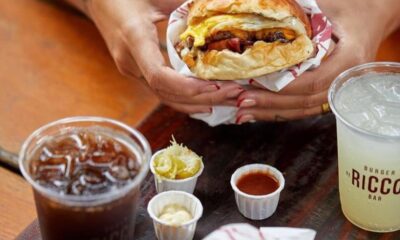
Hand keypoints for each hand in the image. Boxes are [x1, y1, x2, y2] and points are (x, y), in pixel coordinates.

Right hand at [84, 0, 242, 113]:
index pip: (159, 77)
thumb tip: (222, 7)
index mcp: (134, 38)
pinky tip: (205, 101)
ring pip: (164, 97)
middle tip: (235, 95)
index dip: (188, 87)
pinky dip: (184, 99)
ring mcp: (130, 69)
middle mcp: (130, 61)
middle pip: (167, 93)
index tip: (216, 86)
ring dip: (196, 102)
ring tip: (227, 100)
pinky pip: (161, 91)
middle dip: (202, 98)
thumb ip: (188, 4)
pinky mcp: (135, 71)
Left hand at [235, 0, 399, 123]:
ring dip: (270, 112)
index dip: (283, 87)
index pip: (313, 82)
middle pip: (304, 102)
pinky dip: (280, 110)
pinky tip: (258, 111)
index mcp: (349, 60)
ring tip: (242, 113)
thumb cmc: (349, 7)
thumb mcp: (327, 7)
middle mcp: (345, 82)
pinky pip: (303, 107)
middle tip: (240, 101)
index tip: (255, 83)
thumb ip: (300, 16)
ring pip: (302, 109)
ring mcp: (337, 91)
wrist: (370, 16)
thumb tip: (265, 14)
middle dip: (269, 103)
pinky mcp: (327, 93)